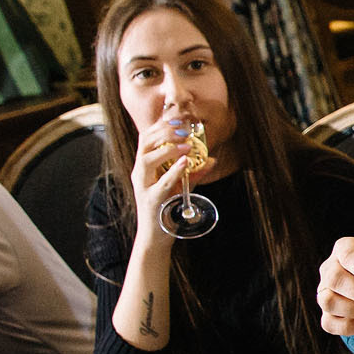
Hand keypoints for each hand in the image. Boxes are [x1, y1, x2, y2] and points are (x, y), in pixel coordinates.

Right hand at [131, 119, 198, 242]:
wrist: (156, 236)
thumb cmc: (166, 208)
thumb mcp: (180, 186)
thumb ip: (194, 172)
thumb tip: (212, 158)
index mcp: (144, 166)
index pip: (147, 137)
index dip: (161, 125)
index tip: (179, 117)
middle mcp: (140, 173)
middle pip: (144, 144)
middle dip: (164, 132)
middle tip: (184, 128)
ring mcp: (144, 187)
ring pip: (147, 160)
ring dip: (168, 149)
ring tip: (187, 144)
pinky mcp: (152, 200)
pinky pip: (162, 183)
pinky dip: (174, 171)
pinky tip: (185, 162)